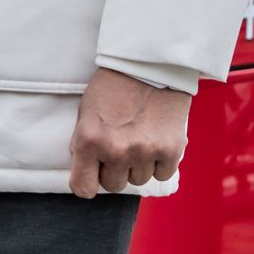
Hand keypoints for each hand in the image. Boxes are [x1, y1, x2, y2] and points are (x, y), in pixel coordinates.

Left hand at [68, 67, 190, 197]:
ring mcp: (144, 152)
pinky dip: (159, 163)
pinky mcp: (170, 150)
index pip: (83, 188)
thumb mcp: (86, 112)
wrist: (149, 65)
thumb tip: (86, 169)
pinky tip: (155, 142)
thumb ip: (84, 143)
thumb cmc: (113, 86)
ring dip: (138, 165)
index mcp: (89, 141)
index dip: (88, 183)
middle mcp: (116, 151)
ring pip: (138, 180)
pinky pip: (162, 174)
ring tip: (139, 139)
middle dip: (114, 170)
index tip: (93, 176)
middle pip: (113, 185)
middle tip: (120, 147)